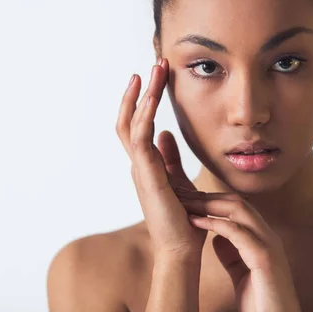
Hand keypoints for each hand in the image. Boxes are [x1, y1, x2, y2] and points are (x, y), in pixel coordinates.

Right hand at [116, 58, 205, 259]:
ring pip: (132, 123)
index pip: (137, 124)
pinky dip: (144, 115)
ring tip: (153, 71)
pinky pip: (140, 137)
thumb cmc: (182, 218)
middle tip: (154, 65)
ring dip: (142, 95)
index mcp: (145, 164)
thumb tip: (165, 133)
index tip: (154, 76)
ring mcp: (139, 168)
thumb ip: (169, 157)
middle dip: (140, 90)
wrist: (182, 248)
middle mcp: (138, 163)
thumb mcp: (177, 179)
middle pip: (130, 118)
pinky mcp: (146, 174)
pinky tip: (152, 97)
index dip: (142, 100)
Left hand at [177, 191, 301, 311]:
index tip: (190, 199)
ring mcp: (269, 245)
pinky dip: (214, 223)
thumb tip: (217, 238)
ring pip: (239, 210)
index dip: (214, 200)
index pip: (239, 208)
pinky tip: (196, 222)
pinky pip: (237, 232)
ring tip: (186, 202)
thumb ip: (233, 255)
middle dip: (209, 196)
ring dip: (209, 203)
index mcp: (263, 239)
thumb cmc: (261, 303)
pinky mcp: (264, 258)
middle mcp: (268, 237)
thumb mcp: (242, 274)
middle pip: (238, 203)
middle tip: (184, 194)